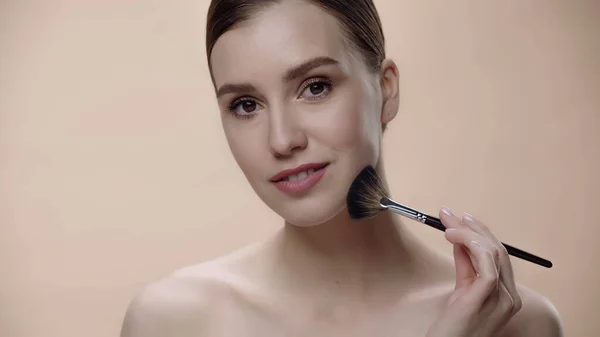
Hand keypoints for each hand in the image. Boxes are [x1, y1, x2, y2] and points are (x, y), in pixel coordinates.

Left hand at [426, 207, 522, 336]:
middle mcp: (511, 297)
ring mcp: (502, 299)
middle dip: (474, 228)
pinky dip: (471, 244)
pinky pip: (486, 264)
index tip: (463, 218)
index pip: (499, 255)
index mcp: (507, 295)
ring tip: (447, 225)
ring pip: (494, 253)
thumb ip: (465, 265)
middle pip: (499, 250)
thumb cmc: (452, 327)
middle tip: (450, 214)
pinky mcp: (487, 297)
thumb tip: (459, 237)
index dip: (482, 233)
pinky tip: (453, 237)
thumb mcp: (462, 290)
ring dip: (468, 233)